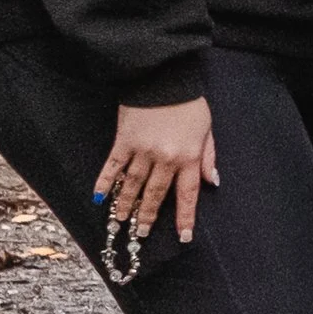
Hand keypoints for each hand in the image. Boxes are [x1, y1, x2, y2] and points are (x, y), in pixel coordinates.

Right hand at [96, 97, 219, 244]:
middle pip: (156, 194)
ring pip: (134, 184)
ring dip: (126, 205)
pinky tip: (99, 197)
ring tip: (121, 221)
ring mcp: (143, 150)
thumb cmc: (188, 102)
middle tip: (142, 232)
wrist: (164, 76)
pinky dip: (106, 182)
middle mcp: (165, 158)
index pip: (187, 194)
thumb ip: (208, 156)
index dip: (185, 217)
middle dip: (149, 215)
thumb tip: (212, 182)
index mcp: (188, 156)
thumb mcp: (207, 128)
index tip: (183, 237)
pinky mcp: (124, 140)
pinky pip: (114, 165)